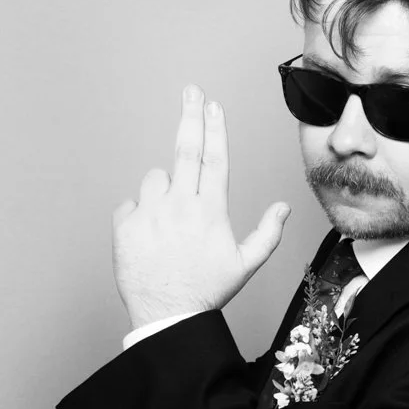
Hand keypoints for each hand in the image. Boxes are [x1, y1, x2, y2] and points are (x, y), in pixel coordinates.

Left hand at [113, 85, 289, 329]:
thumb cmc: (208, 290)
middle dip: (190, 116)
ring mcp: (150, 213)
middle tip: (191, 91)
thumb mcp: (246, 264)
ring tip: (171, 223)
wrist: (167, 316)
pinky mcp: (125, 225)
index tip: (213, 105)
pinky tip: (152, 237)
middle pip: (186, 150)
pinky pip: (132, 204)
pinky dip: (141, 213)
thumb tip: (283, 207)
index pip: (216, 159)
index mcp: (210, 212)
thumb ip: (267, 233)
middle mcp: (180, 206)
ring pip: (156, 179)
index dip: (215, 128)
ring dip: (165, 190)